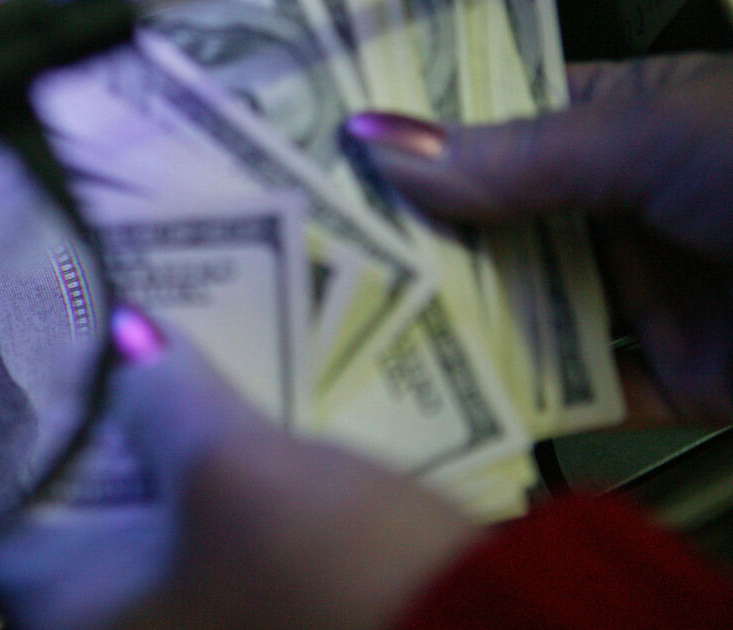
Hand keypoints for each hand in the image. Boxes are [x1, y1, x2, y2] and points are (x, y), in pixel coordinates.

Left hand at [0, 309, 476, 628]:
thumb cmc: (325, 572)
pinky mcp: (249, 618)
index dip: (14, 430)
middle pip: (74, 520)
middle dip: (94, 431)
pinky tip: (222, 429)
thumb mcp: (234, 469)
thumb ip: (161, 394)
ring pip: (143, 531)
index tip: (35, 355)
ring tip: (159, 363)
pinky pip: (197, 550)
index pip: (2, 515)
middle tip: (103, 342)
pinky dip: (198, 492)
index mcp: (77, 620)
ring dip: (153, 456)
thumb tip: (122, 333)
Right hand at [343, 53, 732, 426]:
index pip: (503, 121)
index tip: (332, 155)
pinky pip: (586, 399)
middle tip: (320, 252)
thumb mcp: (654, 138)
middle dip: (421, 242)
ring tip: (357, 330)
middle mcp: (631, 207)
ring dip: (460, 330)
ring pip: (533, 315)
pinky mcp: (680, 379)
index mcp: (631, 123)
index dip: (423, 138)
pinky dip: (526, 410)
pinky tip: (448, 410)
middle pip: (502, 227)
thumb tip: (383, 147)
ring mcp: (654, 295)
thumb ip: (520, 155)